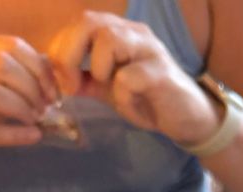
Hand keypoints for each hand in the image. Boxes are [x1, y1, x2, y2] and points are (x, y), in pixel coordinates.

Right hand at [0, 36, 57, 163]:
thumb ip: (19, 73)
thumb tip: (53, 75)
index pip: (9, 45)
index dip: (37, 67)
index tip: (53, 90)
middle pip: (0, 65)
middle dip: (30, 87)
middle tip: (44, 107)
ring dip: (20, 106)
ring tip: (35, 119)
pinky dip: (16, 134)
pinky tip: (33, 135)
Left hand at [48, 13, 220, 147]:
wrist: (186, 118)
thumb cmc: (148, 100)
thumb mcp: (109, 90)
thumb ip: (86, 81)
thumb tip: (56, 79)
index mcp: (118, 33)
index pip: (79, 24)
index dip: (62, 50)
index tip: (63, 82)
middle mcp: (133, 33)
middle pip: (89, 22)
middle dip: (71, 54)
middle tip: (73, 85)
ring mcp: (149, 50)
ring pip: (109, 40)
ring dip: (98, 69)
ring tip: (106, 89)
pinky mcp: (161, 73)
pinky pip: (129, 77)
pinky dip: (122, 96)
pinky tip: (129, 106)